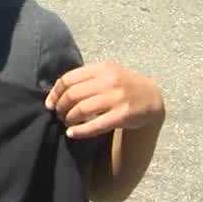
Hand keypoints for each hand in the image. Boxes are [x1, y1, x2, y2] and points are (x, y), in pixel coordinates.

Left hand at [45, 62, 164, 138]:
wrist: (151, 97)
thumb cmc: (123, 85)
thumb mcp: (107, 73)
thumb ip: (85, 78)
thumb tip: (55, 92)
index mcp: (102, 68)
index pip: (68, 79)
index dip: (55, 92)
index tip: (50, 103)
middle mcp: (110, 80)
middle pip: (72, 95)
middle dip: (60, 107)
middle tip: (59, 115)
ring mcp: (117, 97)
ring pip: (81, 109)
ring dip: (68, 118)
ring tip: (66, 122)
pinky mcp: (123, 115)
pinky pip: (95, 125)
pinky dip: (80, 131)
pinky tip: (72, 133)